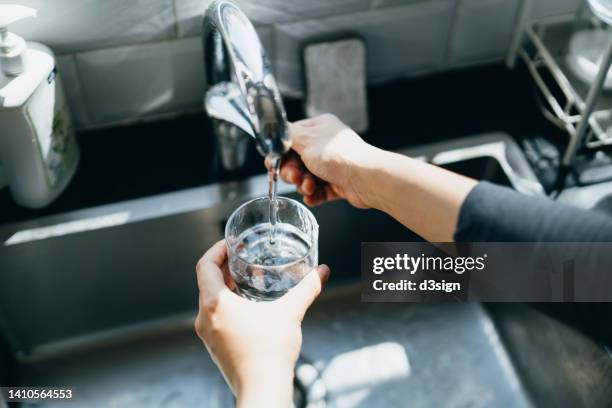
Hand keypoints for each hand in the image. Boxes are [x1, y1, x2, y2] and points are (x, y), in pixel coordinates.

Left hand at [195, 240, 329, 406]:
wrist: (263, 390)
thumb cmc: (270, 353)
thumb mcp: (290, 313)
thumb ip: (307, 288)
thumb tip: (322, 272)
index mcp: (215, 304)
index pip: (205, 265)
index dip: (217, 250)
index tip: (231, 244)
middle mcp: (205, 318)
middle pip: (206, 281)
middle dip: (223, 266)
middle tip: (242, 257)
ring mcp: (208, 334)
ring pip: (209, 300)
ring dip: (224, 286)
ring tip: (246, 279)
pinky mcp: (215, 346)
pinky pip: (214, 316)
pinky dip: (226, 304)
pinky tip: (248, 306)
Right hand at [270, 114, 374, 207]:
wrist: (365, 178)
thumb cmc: (339, 155)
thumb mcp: (305, 139)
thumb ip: (287, 135)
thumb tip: (277, 133)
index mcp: (318, 128)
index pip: (290, 139)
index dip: (280, 154)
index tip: (273, 165)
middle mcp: (325, 145)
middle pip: (295, 161)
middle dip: (292, 173)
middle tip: (295, 177)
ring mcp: (331, 165)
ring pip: (305, 178)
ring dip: (303, 185)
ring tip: (310, 187)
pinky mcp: (337, 183)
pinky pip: (318, 191)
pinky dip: (313, 195)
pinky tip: (312, 197)